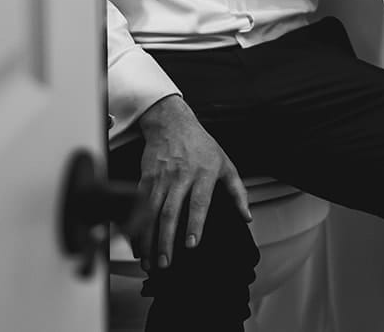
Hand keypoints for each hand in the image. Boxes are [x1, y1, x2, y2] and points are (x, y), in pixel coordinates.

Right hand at [132, 95, 251, 269]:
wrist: (171, 121)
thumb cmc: (200, 143)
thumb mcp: (225, 163)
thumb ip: (237, 191)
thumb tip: (246, 216)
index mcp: (203, 174)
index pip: (199, 203)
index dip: (195, 224)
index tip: (191, 245)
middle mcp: (180, 177)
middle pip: (170, 213)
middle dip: (166, 240)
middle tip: (166, 263)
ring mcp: (161, 178)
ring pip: (151, 213)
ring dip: (148, 239)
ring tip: (150, 261)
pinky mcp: (145, 178)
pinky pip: (138, 206)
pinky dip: (136, 226)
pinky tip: (137, 243)